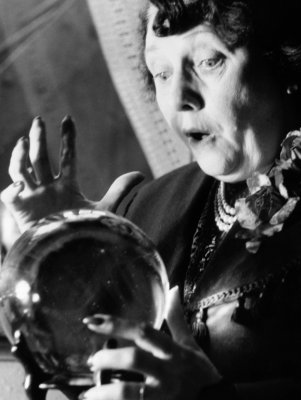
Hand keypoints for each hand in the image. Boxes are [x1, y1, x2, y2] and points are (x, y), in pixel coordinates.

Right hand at [1, 116, 143, 232]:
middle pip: (41, 157)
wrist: (70, 254)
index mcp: (68, 186)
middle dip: (39, 138)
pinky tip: (20, 186)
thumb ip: (120, 189)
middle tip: (39, 119)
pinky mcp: (20, 209)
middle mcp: (49, 188)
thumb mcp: (105, 207)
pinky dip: (12, 188)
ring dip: (20, 154)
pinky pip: (10, 194)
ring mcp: (33, 197)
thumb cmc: (86, 232)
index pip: (66, 157)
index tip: (68, 119)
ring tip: (25, 140)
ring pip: (21, 168)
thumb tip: (142, 174)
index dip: (67, 138)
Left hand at [81, 287, 221, 399]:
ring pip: (129, 392)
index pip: (144, 331)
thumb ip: (176, 318)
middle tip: (92, 360)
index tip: (93, 321)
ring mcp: (164, 395)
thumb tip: (173, 289)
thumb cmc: (199, 370)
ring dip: (105, 392)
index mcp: (174, 350)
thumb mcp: (190, 344)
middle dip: (108, 358)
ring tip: (89, 393)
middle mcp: (169, 370)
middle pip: (134, 359)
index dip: (117, 325)